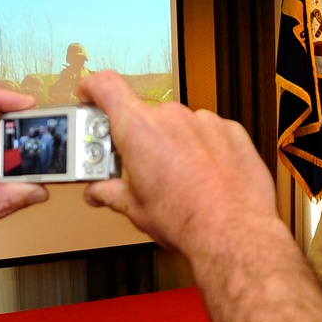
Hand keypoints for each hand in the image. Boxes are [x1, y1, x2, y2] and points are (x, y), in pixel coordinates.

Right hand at [77, 71, 280, 260]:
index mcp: (139, 130)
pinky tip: (206, 178)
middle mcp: (171, 117)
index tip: (90, 96)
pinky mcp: (231, 132)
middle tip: (141, 168)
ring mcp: (204, 121)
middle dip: (141, 139)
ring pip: (180, 127)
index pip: (106, 87)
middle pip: (146, 116)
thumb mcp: (135, 209)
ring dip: (175, 146)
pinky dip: (204, 150)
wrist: (232, 234)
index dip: (93, 88)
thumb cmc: (185, 221)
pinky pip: (209, 134)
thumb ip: (111, 192)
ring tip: (181, 181)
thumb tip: (98, 191)